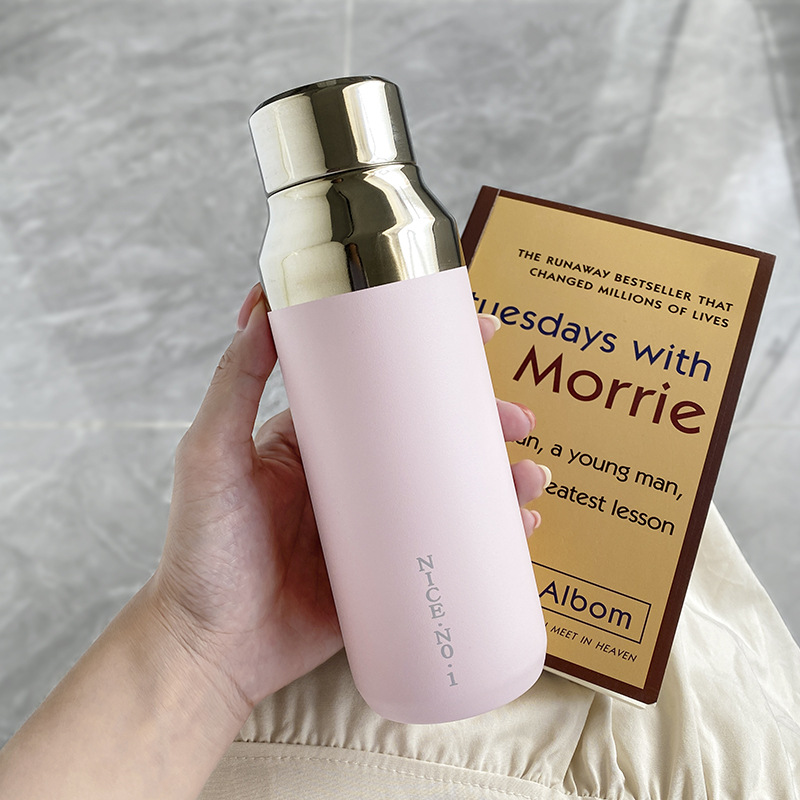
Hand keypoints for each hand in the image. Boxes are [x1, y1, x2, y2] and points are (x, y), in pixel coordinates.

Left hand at [149, 284, 549, 722]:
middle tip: (516, 419)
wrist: (210, 649)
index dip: (433, 357)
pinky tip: (523, 529)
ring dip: (500, 474)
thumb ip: (233, 384)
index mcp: (320, 439)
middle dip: (484, 419)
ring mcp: (377, 526)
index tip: (478, 332)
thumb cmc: (201, 550)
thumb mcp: (211, 455)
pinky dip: (493, 535)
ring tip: (530, 477)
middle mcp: (356, 477)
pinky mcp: (391, 573)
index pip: (384, 384)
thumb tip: (261, 307)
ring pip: (452, 487)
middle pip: (432, 434)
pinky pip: (451, 546)